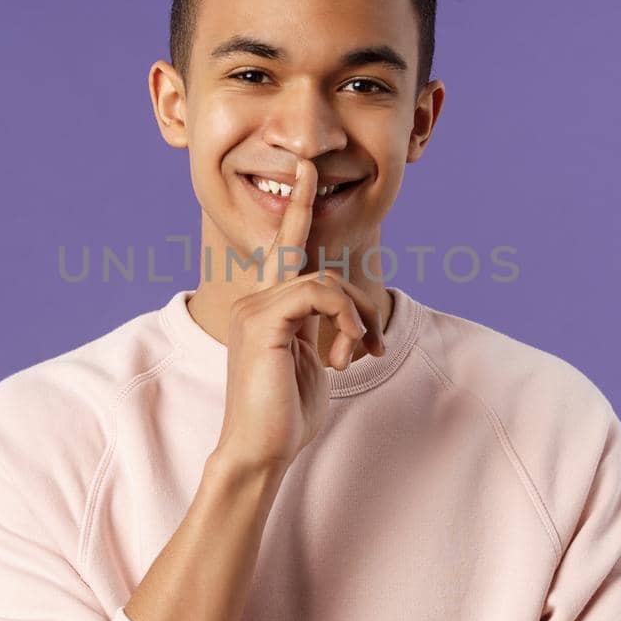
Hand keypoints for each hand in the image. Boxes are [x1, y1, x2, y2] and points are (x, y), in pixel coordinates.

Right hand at [213, 157, 386, 472]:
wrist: (260, 450)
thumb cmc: (285, 414)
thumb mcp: (310, 361)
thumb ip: (320, 328)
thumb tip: (344, 313)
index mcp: (265, 305)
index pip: (284, 246)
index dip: (296, 206)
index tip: (305, 170)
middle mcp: (254, 298)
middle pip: (309, 257)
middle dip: (341, 274)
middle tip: (366, 339)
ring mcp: (254, 307)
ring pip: (323, 280)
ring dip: (352, 318)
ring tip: (351, 358)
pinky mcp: (262, 321)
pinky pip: (317, 294)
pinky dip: (343, 319)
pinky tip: (345, 352)